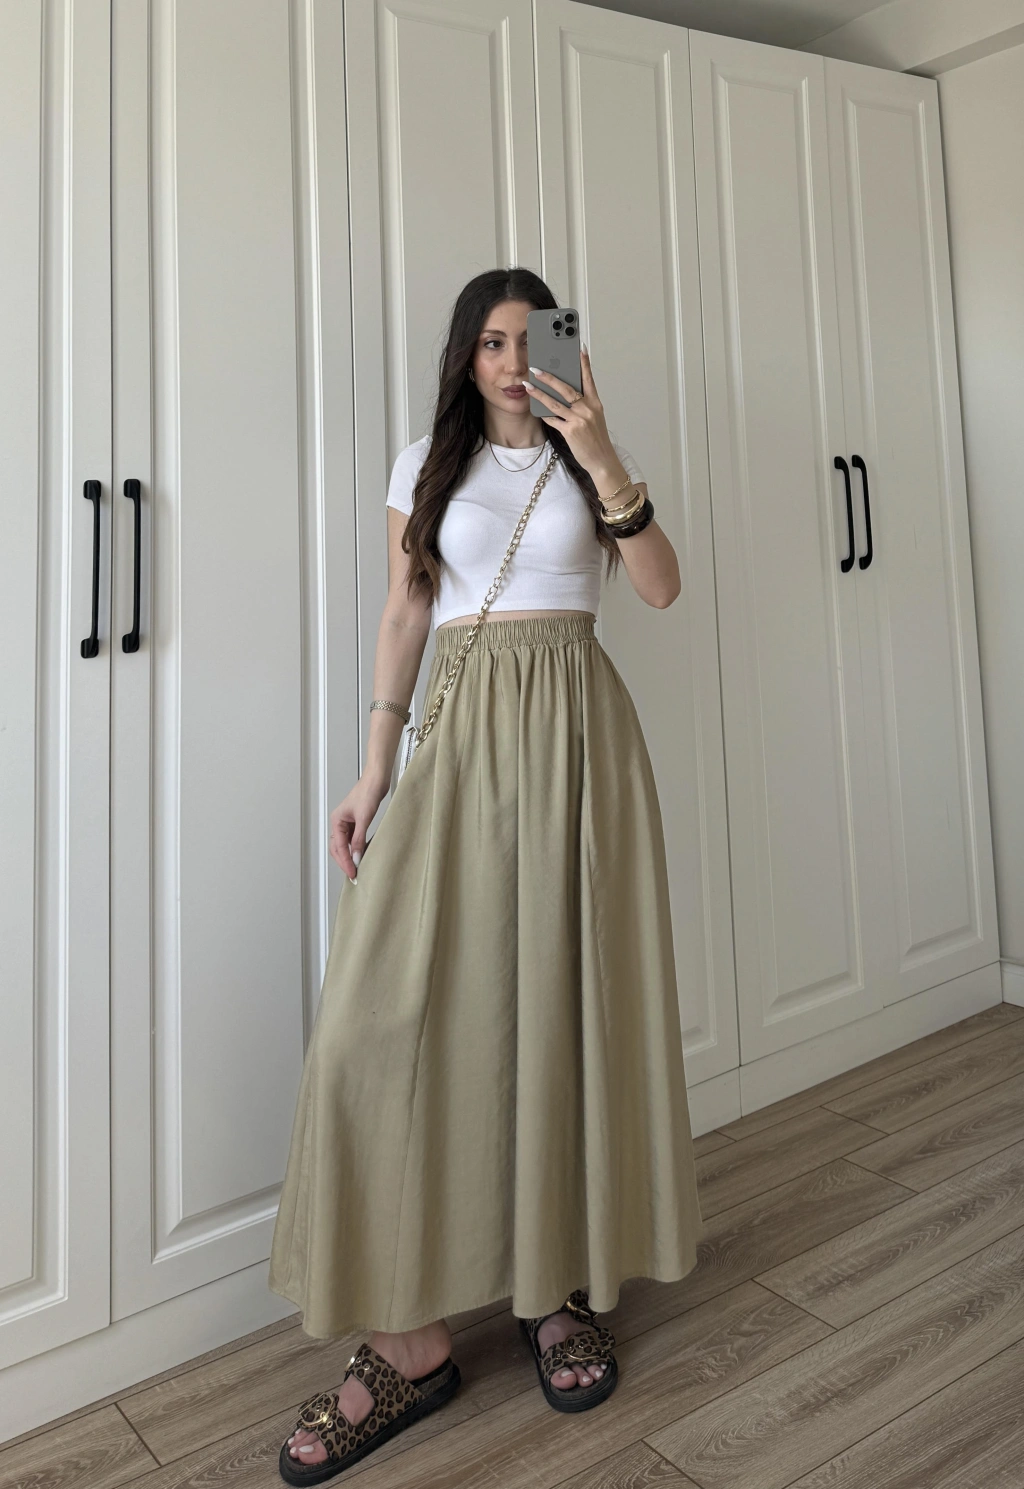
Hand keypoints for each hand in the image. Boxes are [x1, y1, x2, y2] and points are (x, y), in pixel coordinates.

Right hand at [330, 774, 388, 880]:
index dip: (345, 861)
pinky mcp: (357, 822)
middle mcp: (340, 822)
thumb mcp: (364, 818)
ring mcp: (348, 823)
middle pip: (338, 848)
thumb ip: (359, 839)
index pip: (339, 847)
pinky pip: (353, 840)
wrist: (377, 779)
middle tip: (353, 875)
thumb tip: (356, 857)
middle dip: (344, 862)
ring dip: (349, 857)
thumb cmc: (368, 791)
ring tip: (357, 868)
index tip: (353, 872)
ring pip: (345, 845)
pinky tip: (362, 855)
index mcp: (337, 820)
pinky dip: (356, 849)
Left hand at [520, 344, 618, 476]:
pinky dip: (544, 414)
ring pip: (555, 403)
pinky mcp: (570, 431)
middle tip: (537, 369)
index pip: (589, 379)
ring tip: (528, 386)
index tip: (579, 349)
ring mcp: (579, 420)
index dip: (584, 364)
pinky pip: (553, 420)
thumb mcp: (595, 418)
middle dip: (549, 377)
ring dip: (539, 393)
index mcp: (595, 403)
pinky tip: (536, 408)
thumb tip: (567, 395)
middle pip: (566, 388)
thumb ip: (584, 405)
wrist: (602, 461)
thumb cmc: (597, 440)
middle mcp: (588, 409)